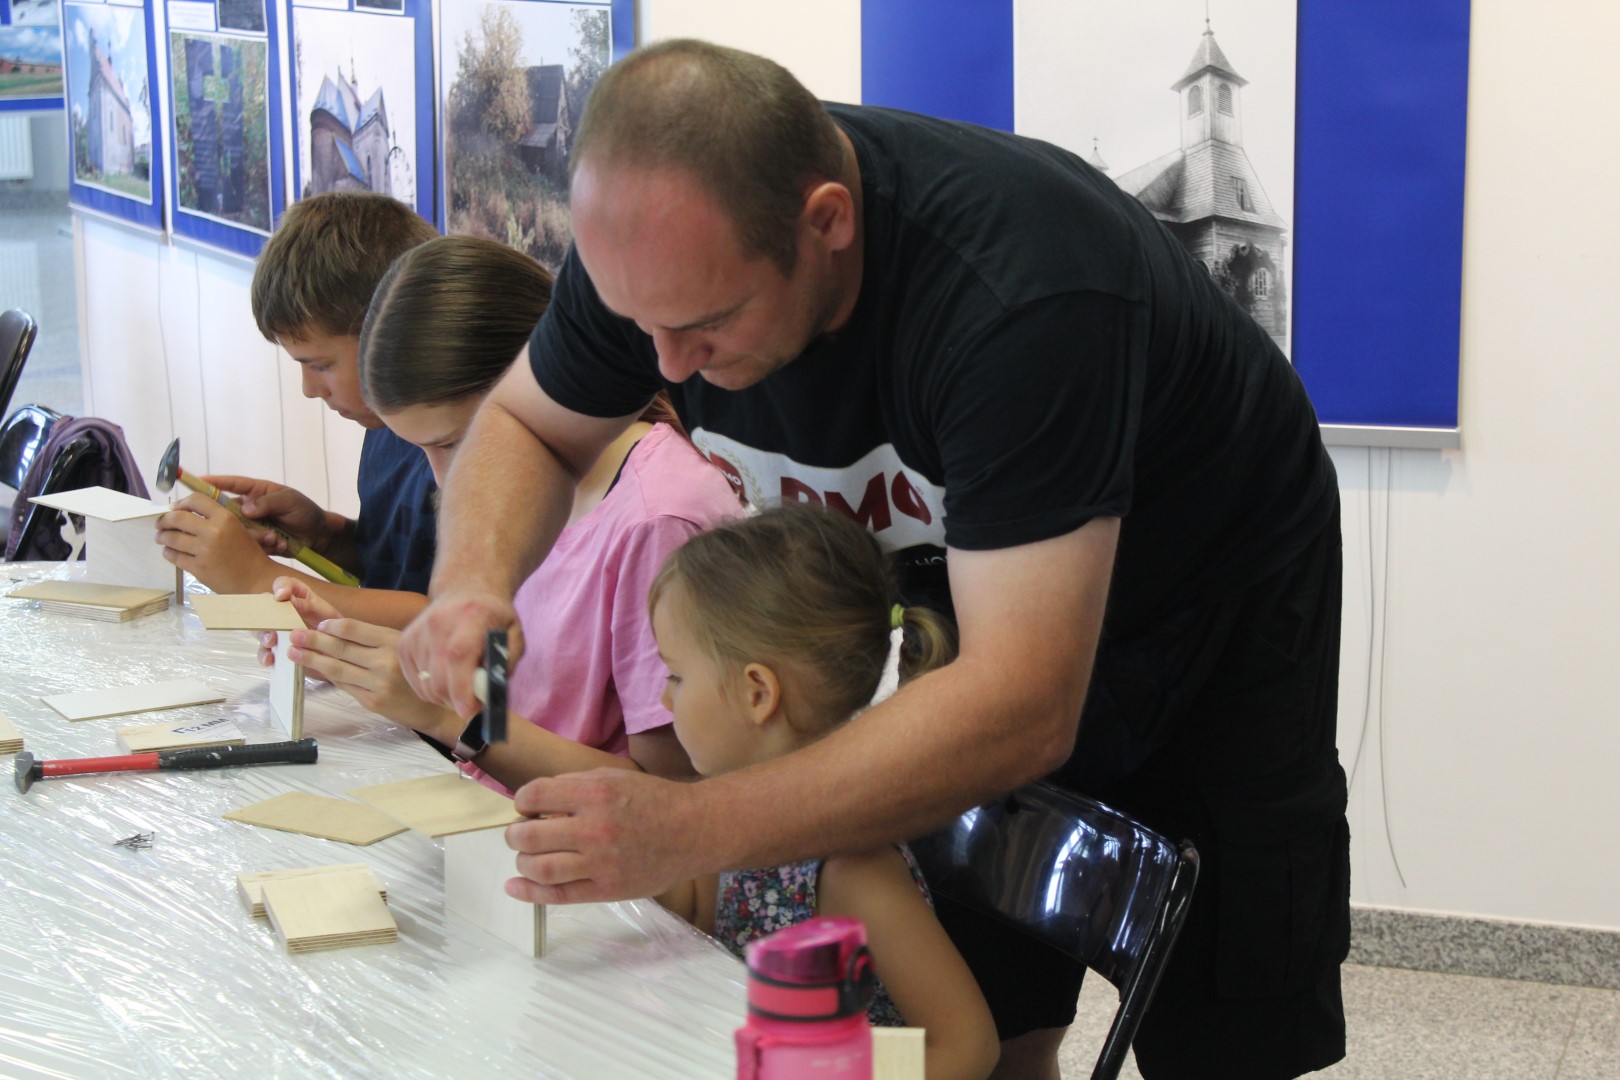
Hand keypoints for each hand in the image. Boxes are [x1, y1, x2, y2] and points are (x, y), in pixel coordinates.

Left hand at [155, 494, 274, 592]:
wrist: (257, 579)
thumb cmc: (250, 553)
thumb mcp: (239, 528)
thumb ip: (217, 518)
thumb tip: (187, 511)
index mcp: (225, 518)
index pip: (196, 500)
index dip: (181, 502)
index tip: (175, 508)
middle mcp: (213, 531)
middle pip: (177, 518)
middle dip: (164, 520)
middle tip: (160, 523)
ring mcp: (204, 551)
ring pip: (171, 538)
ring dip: (162, 536)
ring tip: (161, 537)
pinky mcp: (198, 568)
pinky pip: (174, 556)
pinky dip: (168, 552)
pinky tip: (169, 551)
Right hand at [204, 475, 332, 554]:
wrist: (318, 536)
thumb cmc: (305, 511)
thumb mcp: (290, 502)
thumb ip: (268, 503)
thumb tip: (245, 510)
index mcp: (256, 492)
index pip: (231, 484)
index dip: (213, 483)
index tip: (195, 481)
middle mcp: (249, 507)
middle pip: (225, 510)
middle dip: (224, 517)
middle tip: (229, 522)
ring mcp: (251, 525)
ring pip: (236, 530)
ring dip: (255, 535)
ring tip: (274, 537)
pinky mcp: (255, 541)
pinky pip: (248, 544)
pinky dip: (263, 545)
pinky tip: (280, 544)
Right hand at [255, 577, 340, 678]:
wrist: (341, 652)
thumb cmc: (332, 627)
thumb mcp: (325, 614)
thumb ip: (309, 605)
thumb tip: (291, 601)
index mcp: (296, 596)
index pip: (283, 584)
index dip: (281, 586)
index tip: (282, 595)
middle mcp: (282, 612)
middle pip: (264, 609)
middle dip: (265, 617)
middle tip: (274, 623)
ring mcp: (277, 631)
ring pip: (261, 631)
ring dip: (263, 636)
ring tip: (271, 643)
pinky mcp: (277, 650)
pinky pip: (265, 652)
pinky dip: (264, 656)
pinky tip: (270, 659)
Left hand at [284, 610, 458, 739]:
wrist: (435, 706)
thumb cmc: (416, 671)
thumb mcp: (402, 646)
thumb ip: (374, 640)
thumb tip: (334, 630)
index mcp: (393, 641)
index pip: (354, 630)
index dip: (331, 626)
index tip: (317, 624)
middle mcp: (385, 661)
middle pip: (341, 648)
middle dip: (313, 640)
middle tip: (293, 634)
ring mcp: (378, 683)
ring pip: (337, 668)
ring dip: (312, 659)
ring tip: (293, 652)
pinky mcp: (372, 701)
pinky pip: (344, 686)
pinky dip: (326, 676)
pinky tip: (314, 670)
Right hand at [398, 591, 525, 718]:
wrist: (465, 589)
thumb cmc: (494, 617)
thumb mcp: (514, 635)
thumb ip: (506, 662)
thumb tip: (489, 692)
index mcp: (470, 617)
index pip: (458, 656)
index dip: (462, 688)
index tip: (469, 711)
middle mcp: (438, 623)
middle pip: (438, 677)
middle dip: (455, 701)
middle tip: (471, 704)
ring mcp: (416, 632)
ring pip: (425, 684)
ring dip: (443, 697)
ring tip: (460, 688)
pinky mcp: (403, 642)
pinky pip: (413, 680)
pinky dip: (429, 688)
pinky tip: (444, 678)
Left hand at [504, 770, 707, 903]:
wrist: (695, 831)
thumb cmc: (655, 800)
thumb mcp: (615, 778)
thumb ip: (574, 785)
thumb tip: (536, 799)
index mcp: (595, 795)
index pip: (535, 796)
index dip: (522, 801)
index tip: (526, 807)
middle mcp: (594, 829)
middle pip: (529, 836)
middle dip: (515, 834)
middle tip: (520, 833)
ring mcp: (600, 864)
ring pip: (539, 868)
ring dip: (522, 862)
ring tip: (526, 857)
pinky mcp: (608, 890)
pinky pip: (560, 895)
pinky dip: (530, 892)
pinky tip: (514, 886)